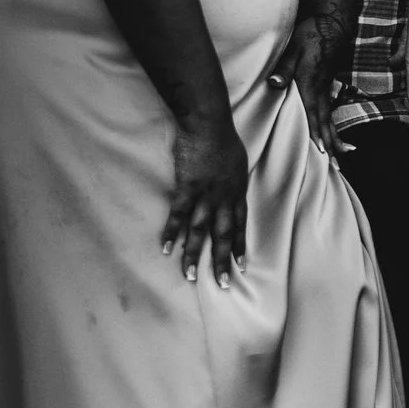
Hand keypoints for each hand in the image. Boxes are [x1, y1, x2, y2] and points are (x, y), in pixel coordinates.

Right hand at [161, 114, 248, 286]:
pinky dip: (171, 233)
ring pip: (201, 230)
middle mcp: (224, 197)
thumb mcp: (237, 162)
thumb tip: (231, 189)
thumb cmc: (224, 138)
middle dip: (222, 260)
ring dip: (195, 254)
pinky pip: (178, 215)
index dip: (240, 245)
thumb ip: (233, 180)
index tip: (242, 266)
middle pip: (224, 234)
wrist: (209, 123)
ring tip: (190, 276)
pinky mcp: (187, 187)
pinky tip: (166, 249)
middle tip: (224, 284)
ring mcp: (206, 194)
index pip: (241, 224)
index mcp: (237, 191)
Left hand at [266, 10, 348, 154]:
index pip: (314, 113)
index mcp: (312, 83)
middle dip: (332, 143)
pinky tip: (332, 131)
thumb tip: (274, 83)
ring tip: (345, 153)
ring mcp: (326, 86)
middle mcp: (321, 88)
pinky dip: (332, 123)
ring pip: (330, 116)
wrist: (332, 21)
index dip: (317, 133)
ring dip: (335, 136)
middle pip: (326, 120)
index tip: (322, 151)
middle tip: (339, 163)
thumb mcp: (294, 47)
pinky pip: (329, 108)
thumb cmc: (312, 33)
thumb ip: (285, 66)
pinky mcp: (327, 82)